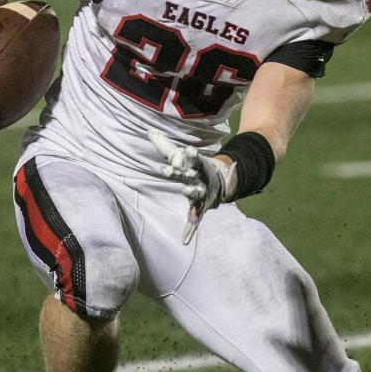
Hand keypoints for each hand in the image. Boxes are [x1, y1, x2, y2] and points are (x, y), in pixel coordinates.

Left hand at [147, 129, 234, 244]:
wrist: (221, 181)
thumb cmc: (194, 167)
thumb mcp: (180, 156)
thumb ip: (164, 146)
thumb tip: (149, 131)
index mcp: (196, 165)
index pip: (191, 158)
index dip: (189, 155)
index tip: (185, 150)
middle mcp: (200, 178)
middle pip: (189, 175)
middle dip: (180, 173)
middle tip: (168, 168)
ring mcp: (202, 194)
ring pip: (196, 194)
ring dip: (191, 193)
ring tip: (185, 191)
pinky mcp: (201, 208)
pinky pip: (194, 220)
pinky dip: (189, 230)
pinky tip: (184, 240)